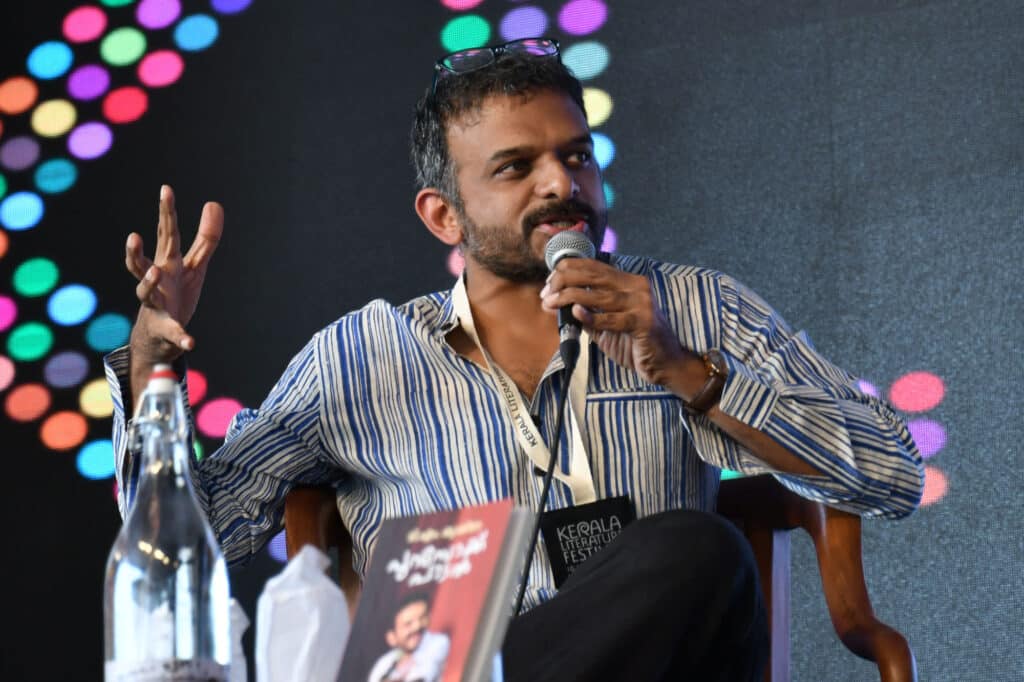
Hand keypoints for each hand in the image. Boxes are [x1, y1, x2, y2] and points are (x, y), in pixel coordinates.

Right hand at [125, 185, 222, 379]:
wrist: (159, 336)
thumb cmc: (176, 292)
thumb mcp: (195, 265)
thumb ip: (206, 238)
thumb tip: (213, 203)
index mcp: (168, 263)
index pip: (167, 235)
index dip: (167, 213)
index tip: (166, 189)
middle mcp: (156, 281)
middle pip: (144, 262)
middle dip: (136, 251)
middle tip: (133, 237)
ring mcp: (156, 304)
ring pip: (144, 293)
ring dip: (148, 284)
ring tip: (154, 273)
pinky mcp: (166, 329)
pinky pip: (174, 334)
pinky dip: (182, 337)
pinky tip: (191, 342)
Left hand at [540, 258, 699, 389]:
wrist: (665, 364)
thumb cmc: (636, 344)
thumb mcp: (606, 326)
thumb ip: (587, 313)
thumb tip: (558, 304)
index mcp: (628, 282)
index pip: (594, 266)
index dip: (568, 270)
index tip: (549, 282)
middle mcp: (636, 287)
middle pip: (594, 276)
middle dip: (564, 281)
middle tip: (546, 292)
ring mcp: (642, 304)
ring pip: (600, 295)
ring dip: (570, 297)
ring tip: (551, 302)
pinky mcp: (644, 323)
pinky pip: (613, 318)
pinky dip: (593, 316)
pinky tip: (577, 313)